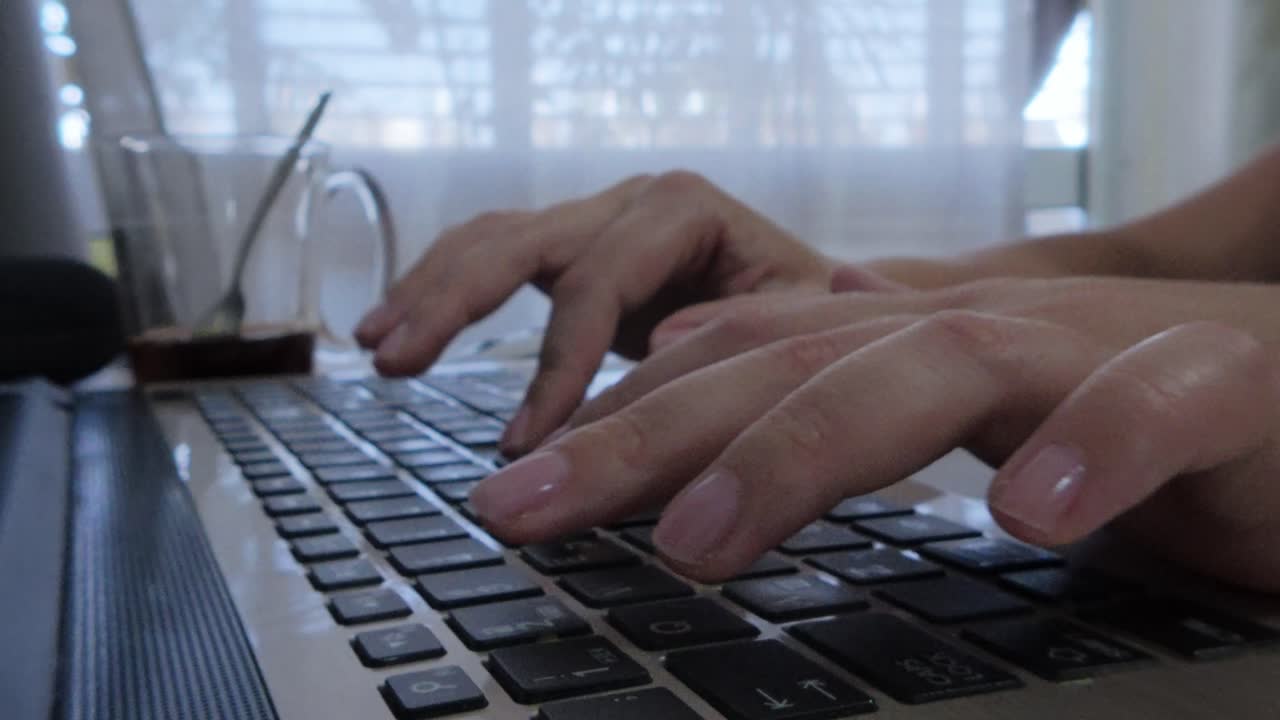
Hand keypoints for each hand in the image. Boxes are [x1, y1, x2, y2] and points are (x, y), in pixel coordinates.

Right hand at [354, 172, 837, 454]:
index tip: (526, 441)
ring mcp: (596, 221)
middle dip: (451, 302)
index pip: (598, 284)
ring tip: (374, 346)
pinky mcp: (574, 252)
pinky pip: (492, 258)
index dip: (556, 363)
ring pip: (490, 240)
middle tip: (394, 363)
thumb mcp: (793, 336)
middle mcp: (629, 202)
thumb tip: (654, 365)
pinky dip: (441, 290)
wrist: (819, 300)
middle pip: (520, 241)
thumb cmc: (815, 323)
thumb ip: (729, 346)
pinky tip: (398, 329)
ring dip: (426, 291)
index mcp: (683, 210)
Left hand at [470, 277, 1279, 591]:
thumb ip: (842, 395)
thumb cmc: (1138, 428)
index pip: (742, 366)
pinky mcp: (1225, 386)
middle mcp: (982, 329)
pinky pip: (1154, 403)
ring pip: (934, 367)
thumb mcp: (964, 419)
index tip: (512, 489)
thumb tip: (710, 393)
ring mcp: (1095, 349)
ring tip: (702, 539)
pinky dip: (1095, 446)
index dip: (621, 421)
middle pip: (789, 365)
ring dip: (809, 447)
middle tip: (526, 507)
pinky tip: (1030, 518)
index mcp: (912, 342)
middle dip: (646, 436)